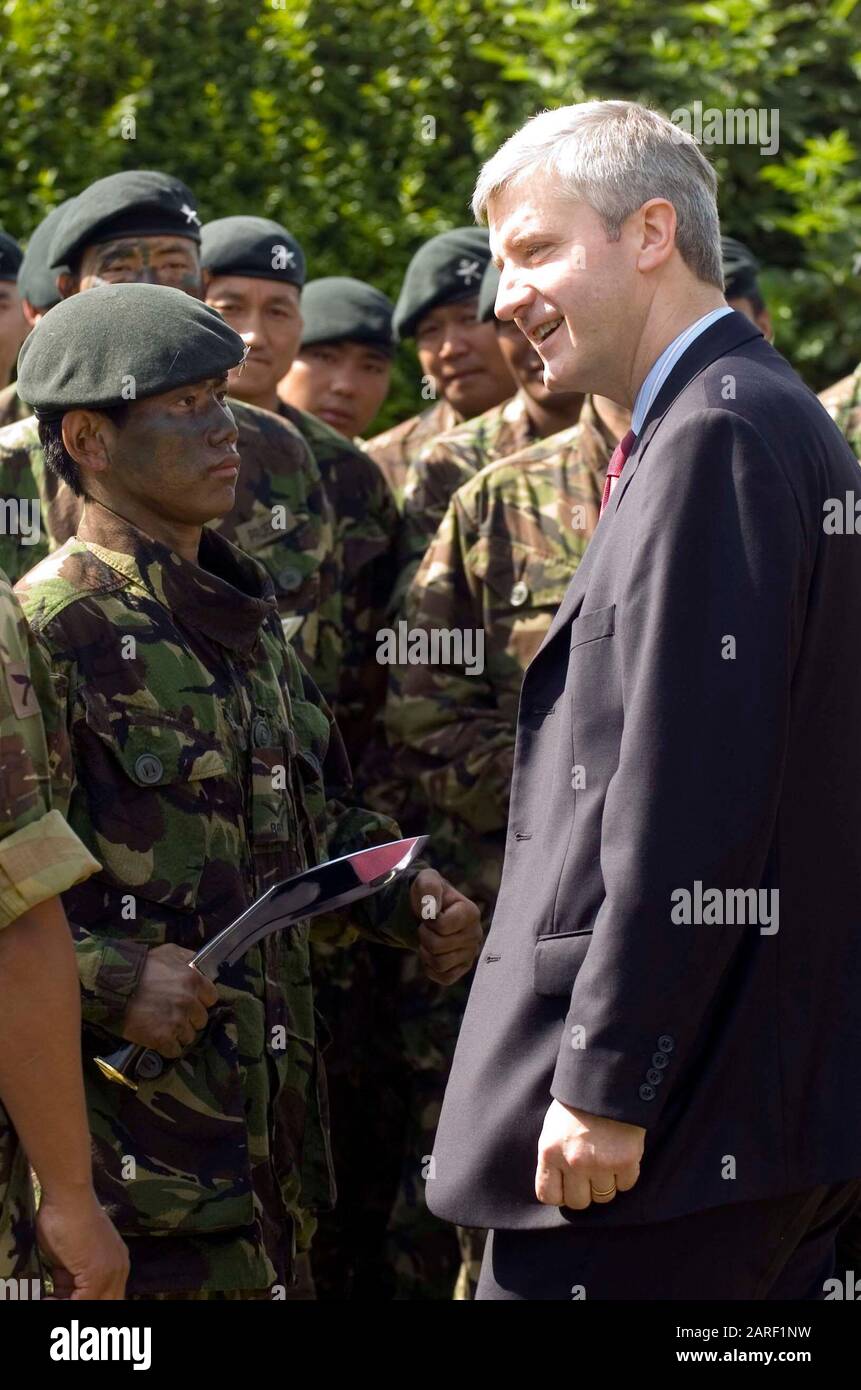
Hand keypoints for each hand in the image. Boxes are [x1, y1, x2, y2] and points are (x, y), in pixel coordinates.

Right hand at [37, 1188, 128, 1299]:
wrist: (67, 1198)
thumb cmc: (65, 1219)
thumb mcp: (71, 1258)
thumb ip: (73, 1278)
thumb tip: (63, 1294)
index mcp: (116, 1264)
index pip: (106, 1297)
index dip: (80, 1301)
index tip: (58, 1298)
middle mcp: (119, 1270)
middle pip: (106, 1302)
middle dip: (78, 1304)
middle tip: (54, 1300)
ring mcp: (111, 1273)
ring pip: (96, 1304)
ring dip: (68, 1304)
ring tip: (49, 1299)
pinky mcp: (98, 1274)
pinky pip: (82, 1304)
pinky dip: (61, 1304)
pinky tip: (47, 1297)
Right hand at [120, 943, 217, 1056]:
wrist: (113, 987)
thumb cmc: (140, 967)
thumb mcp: (167, 952)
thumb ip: (187, 958)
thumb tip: (199, 965)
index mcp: (194, 980)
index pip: (212, 998)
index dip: (201, 1000)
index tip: (191, 1002)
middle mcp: (189, 1002)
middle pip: (201, 1019)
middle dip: (190, 1018)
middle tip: (174, 1015)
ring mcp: (177, 1022)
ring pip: (189, 1036)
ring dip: (178, 1033)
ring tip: (164, 1026)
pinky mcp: (163, 1039)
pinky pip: (174, 1050)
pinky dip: (167, 1047)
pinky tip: (158, 1038)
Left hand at [410, 869, 482, 985]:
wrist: (427, 911)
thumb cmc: (429, 895)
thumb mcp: (426, 880)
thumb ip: (429, 887)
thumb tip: (433, 910)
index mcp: (471, 913)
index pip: (442, 926)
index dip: (428, 921)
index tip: (430, 913)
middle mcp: (476, 934)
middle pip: (438, 947)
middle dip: (424, 936)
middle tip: (427, 927)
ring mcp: (471, 953)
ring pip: (440, 964)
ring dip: (426, 952)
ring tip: (429, 940)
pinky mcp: (464, 968)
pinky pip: (444, 978)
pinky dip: (431, 968)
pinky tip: (432, 954)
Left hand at [535, 1100, 644, 1209]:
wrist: (608, 1081)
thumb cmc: (577, 1105)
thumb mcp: (553, 1127)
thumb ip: (553, 1157)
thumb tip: (558, 1185)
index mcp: (549, 1152)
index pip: (547, 1195)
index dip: (560, 1193)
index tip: (568, 1185)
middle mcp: (573, 1162)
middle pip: (579, 1202)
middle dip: (586, 1191)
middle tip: (591, 1173)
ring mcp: (600, 1164)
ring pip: (604, 1196)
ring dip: (607, 1183)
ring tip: (607, 1159)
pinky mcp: (625, 1162)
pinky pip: (626, 1185)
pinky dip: (626, 1174)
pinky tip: (622, 1154)